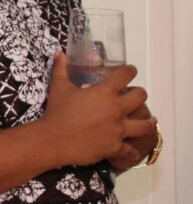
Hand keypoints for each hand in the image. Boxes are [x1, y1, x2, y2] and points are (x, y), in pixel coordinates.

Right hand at [40, 52, 155, 166]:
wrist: (54, 140)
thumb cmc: (57, 112)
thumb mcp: (58, 87)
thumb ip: (61, 69)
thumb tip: (59, 53)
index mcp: (104, 92)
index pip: (125, 75)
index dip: (129, 70)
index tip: (129, 71)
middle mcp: (116, 109)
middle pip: (140, 97)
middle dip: (139, 94)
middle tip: (135, 95)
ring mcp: (119, 129)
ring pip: (145, 125)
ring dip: (148, 121)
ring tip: (149, 120)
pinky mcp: (116, 147)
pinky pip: (131, 150)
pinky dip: (132, 150)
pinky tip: (132, 149)